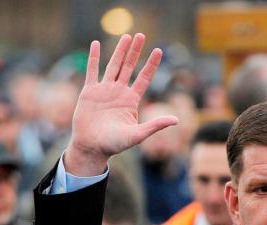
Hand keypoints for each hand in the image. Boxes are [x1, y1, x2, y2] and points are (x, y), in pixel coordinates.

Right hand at [64, 34, 178, 175]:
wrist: (92, 147)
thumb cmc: (114, 144)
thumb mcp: (138, 135)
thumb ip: (155, 125)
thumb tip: (177, 120)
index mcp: (131, 101)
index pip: (144, 78)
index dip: (151, 64)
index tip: (158, 50)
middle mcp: (119, 92)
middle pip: (129, 67)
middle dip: (135, 51)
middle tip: (141, 35)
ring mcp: (104, 90)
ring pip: (113, 66)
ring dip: (119, 51)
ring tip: (126, 36)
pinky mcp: (89, 91)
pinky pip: (92, 71)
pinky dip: (93, 58)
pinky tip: (95, 44)